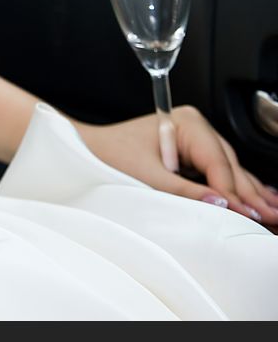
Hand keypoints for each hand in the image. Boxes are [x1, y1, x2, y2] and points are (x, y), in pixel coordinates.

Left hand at [76, 105, 277, 224]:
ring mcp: (193, 137)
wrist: (82, 149)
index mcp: (184, 122)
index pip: (216, 163)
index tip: (249, 215)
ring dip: (249, 192)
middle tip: (272, 219)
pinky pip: (218, 170)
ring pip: (228, 169)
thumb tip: (222, 204)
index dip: (234, 192)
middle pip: (228, 165)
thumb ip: (184, 192)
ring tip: (273, 213)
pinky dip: (236, 187)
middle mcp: (193, 126)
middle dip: (250, 194)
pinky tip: (257, 199)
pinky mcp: (189, 151)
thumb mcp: (145, 176)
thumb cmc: (106, 154)